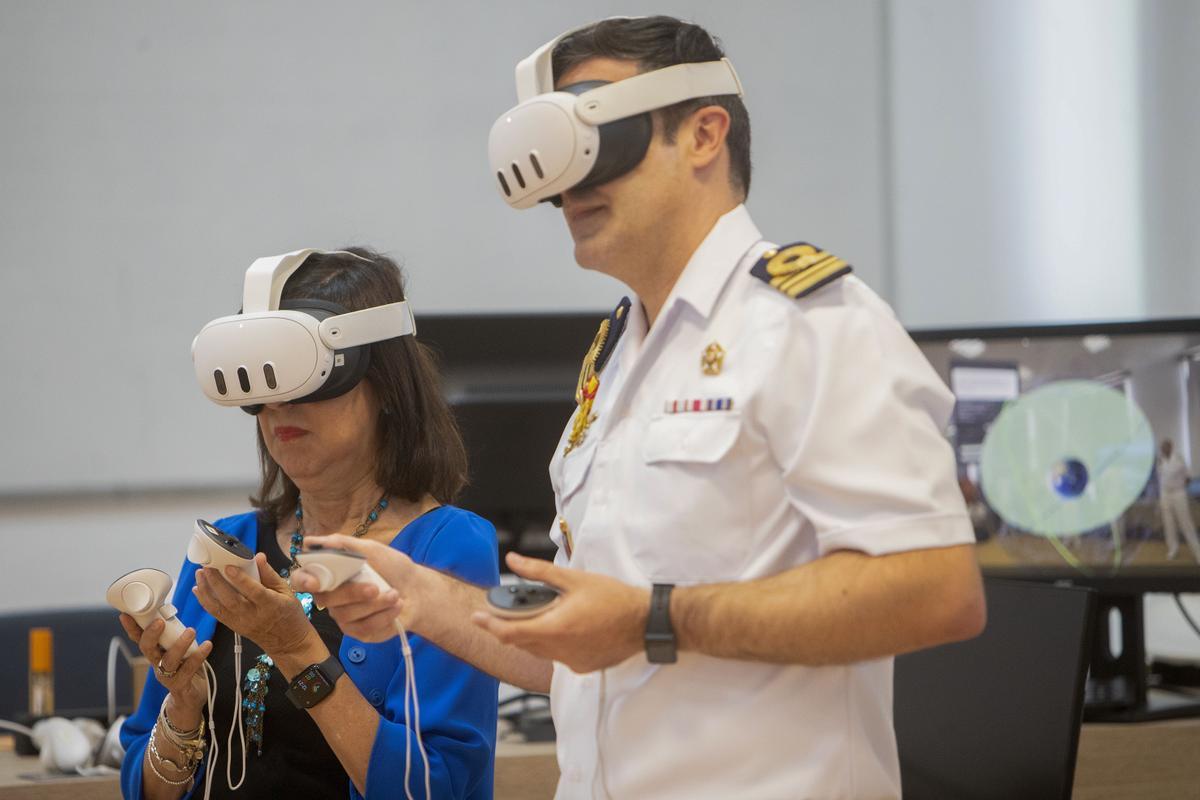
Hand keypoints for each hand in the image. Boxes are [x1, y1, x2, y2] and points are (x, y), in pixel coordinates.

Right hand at [118, 614, 209, 722]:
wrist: (188, 700)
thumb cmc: (184, 669)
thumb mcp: (175, 650)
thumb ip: (173, 635)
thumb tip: (172, 609)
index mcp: (155, 653)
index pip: (139, 639)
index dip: (131, 628)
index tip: (125, 614)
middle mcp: (157, 664)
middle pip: (147, 650)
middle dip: (151, 635)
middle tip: (159, 621)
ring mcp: (168, 676)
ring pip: (168, 661)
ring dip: (179, 645)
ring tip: (191, 631)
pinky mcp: (181, 685)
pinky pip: (188, 671)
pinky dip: (198, 657)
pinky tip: (207, 645)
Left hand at [193, 553, 316, 661]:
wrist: (287, 642)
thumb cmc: (289, 615)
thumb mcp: (287, 592)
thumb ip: (270, 574)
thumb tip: (258, 557)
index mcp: (271, 605)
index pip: (253, 591)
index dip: (240, 579)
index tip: (229, 566)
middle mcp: (254, 616)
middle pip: (231, 599)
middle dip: (216, 582)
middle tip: (207, 566)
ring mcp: (241, 623)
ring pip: (219, 608)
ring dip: (206, 590)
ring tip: (200, 574)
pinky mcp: (234, 627)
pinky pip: (216, 614)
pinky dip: (205, 601)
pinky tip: (199, 589)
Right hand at [291, 535, 405, 642]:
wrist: (418, 590)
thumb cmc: (393, 567)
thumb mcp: (371, 549)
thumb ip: (342, 545)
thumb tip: (311, 542)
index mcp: (330, 575)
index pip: (302, 580)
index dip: (303, 581)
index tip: (314, 582)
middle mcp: (332, 598)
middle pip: (327, 599)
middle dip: (352, 593)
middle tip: (375, 587)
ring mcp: (344, 617)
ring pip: (347, 615)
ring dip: (376, 603)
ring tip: (395, 594)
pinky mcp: (359, 632)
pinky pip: (363, 628)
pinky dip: (383, 615)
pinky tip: (396, 606)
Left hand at [471, 553, 649, 673]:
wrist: (644, 622)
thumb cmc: (613, 598)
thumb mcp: (574, 579)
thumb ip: (539, 573)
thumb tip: (513, 561)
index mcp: (555, 628)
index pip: (510, 633)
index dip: (489, 625)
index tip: (477, 617)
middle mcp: (560, 651)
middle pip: (522, 643)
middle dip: (509, 628)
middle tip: (503, 613)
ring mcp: (571, 663)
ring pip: (539, 651)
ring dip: (531, 636)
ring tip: (536, 617)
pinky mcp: (583, 668)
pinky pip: (558, 657)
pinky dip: (552, 644)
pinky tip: (563, 629)